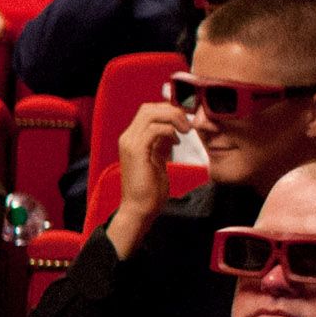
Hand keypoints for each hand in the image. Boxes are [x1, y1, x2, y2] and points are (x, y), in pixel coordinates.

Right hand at [104, 97, 188, 246]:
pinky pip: (155, 129)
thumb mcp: (158, 158)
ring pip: (151, 113)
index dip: (169, 110)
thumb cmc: (149, 188)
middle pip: (149, 108)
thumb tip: (173, 129)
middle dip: (172, 111)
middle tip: (188, 125)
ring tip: (186, 131)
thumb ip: (162, 142)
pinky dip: (170, 130)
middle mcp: (127, 137)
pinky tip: (177, 142)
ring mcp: (130, 143)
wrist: (140, 209)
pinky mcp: (136, 151)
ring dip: (173, 118)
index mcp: (131, 138)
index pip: (148, 111)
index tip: (186, 121)